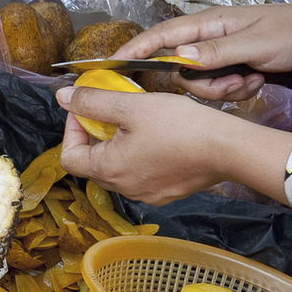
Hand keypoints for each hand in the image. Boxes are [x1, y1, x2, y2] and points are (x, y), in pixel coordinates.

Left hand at [56, 86, 291, 205]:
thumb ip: (93, 102)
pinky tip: (157, 138)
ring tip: (136, 122)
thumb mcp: (131, 105)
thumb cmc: (180, 126)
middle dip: (94, 136)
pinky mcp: (166, 193)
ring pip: (117, 169)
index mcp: (108, 170)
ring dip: (117, 146)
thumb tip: (63, 97)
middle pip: (92, 164)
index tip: (87, 109)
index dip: (71, 130)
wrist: (227, 148)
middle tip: (111, 111)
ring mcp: (146, 194)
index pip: (69, 157)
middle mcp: (123, 189)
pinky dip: (139, 157)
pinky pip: (140, 175)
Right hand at [112, 3, 291, 101]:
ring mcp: (221, 55)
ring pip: (202, 84)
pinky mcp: (233, 69)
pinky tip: (259, 80)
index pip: (162, 35)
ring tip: (254, 79)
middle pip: (183, 71)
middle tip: (237, 81)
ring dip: (227, 89)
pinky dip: (239, 90)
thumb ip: (217, 52)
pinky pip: (221, 89)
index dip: (136, 48)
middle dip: (207, 84)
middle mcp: (208, 39)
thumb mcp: (256, 44)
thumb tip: (179, 58)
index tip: (113, 63)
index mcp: (208, 24)